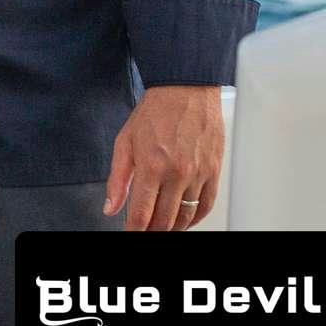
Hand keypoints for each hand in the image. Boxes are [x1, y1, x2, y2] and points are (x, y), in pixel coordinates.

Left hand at [106, 84, 224, 230]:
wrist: (185, 92)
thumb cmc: (155, 113)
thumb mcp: (124, 142)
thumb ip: (117, 178)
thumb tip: (110, 206)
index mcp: (151, 166)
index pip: (142, 213)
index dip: (134, 230)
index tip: (130, 233)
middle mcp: (177, 173)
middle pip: (165, 220)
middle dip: (152, 231)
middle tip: (144, 231)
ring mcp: (199, 174)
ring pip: (186, 216)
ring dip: (173, 228)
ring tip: (161, 228)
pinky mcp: (214, 172)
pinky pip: (206, 205)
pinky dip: (195, 218)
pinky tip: (185, 220)